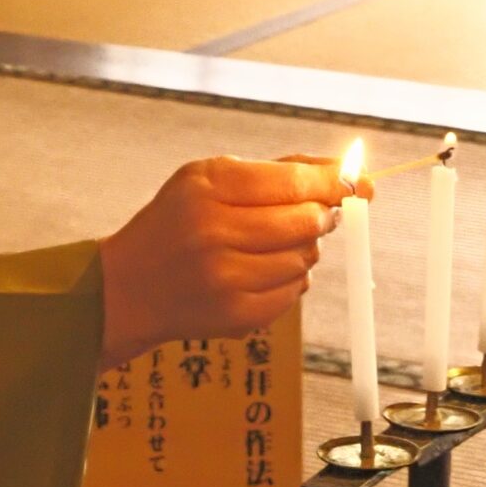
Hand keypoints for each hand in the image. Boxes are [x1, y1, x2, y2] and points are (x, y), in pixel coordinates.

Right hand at [97, 157, 341, 369]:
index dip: (335, 183)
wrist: (128, 287)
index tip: (356, 184)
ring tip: (267, 246)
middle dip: (320, 216)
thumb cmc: (177, 223)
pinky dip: (288, 280)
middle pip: (308, 222)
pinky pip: (294, 292)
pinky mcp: (237, 315)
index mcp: (208, 188)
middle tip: (310, 214)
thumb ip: (278, 171)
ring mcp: (226, 279)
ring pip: (305, 259)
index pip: (295, 182)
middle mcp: (214, 232)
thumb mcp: (208, 179)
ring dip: (300, 250)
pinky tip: (258, 273)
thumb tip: (353, 176)